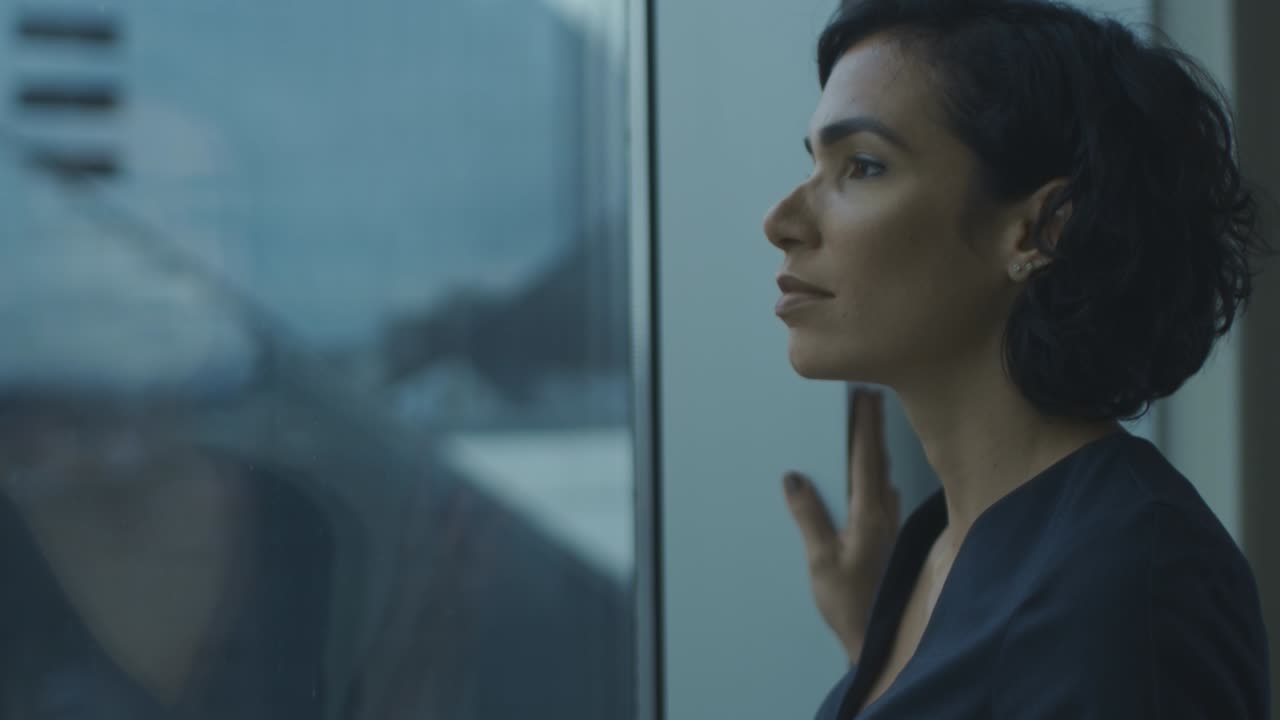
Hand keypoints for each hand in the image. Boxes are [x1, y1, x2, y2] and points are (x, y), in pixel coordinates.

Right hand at [784, 389, 899, 663]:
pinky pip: (882, 495)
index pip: (866, 459)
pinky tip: (876, 477)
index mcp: (869, 514)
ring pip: (882, 477)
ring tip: (869, 427)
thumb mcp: (820, 559)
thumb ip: (809, 516)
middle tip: (869, 396)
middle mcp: (884, 515)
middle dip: (873, 427)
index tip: (864, 395)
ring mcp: (889, 527)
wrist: (876, 639)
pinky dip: (876, 475)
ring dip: (875, 449)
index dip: (865, 425)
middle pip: (878, 461)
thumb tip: (794, 477)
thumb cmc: (848, 603)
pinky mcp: (887, 539)